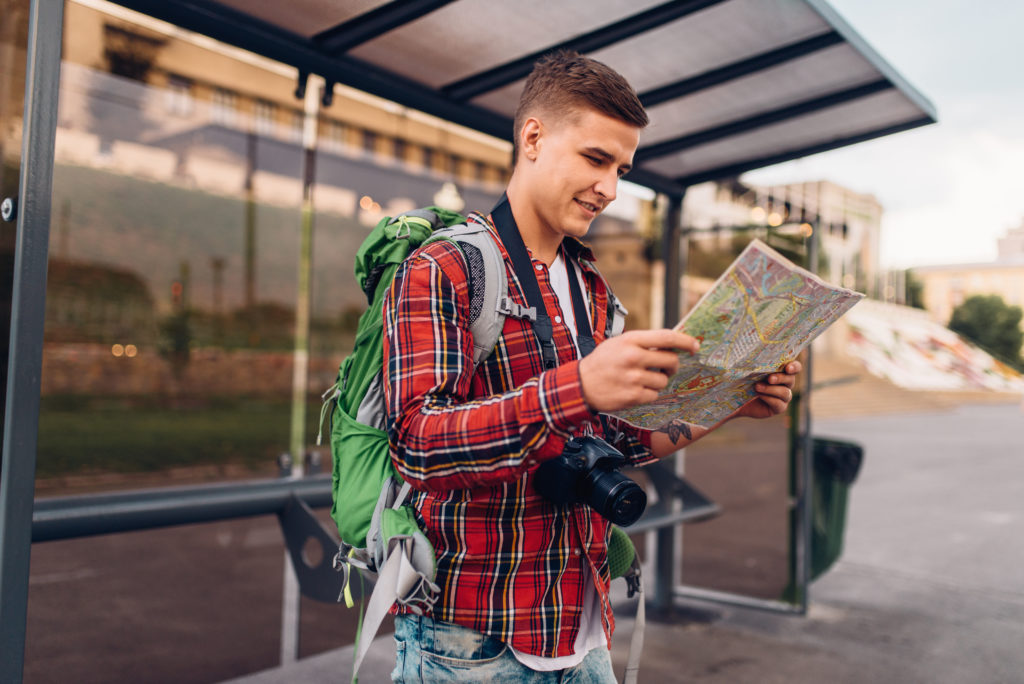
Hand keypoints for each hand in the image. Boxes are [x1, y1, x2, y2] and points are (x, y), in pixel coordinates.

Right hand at [578, 329, 699, 411]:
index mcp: (631, 340)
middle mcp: (633, 357)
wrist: (581, 384)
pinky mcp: (633, 396)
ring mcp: (634, 378)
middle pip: (671, 361)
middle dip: (672, 366)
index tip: (695, 346)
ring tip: (643, 380)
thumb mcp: (619, 343)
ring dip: (658, 381)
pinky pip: (654, 395)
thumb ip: (643, 342)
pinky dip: (649, 394)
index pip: (667, 337)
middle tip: (666, 368)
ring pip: (664, 381)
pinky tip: (636, 390)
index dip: (685, 341)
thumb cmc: (603, 361)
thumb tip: (673, 344)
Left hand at [731, 361, 801, 419]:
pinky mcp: (779, 407)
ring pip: (785, 393)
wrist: (736, 399)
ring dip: (771, 389)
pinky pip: (779, 404)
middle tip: (769, 378)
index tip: (788, 368)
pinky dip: (769, 399)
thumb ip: (755, 362)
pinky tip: (759, 395)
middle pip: (791, 379)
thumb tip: (752, 348)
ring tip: (757, 387)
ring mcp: (783, 397)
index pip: (795, 367)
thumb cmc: (743, 379)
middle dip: (781, 378)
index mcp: (782, 371)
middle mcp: (785, 383)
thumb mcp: (748, 369)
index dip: (794, 367)